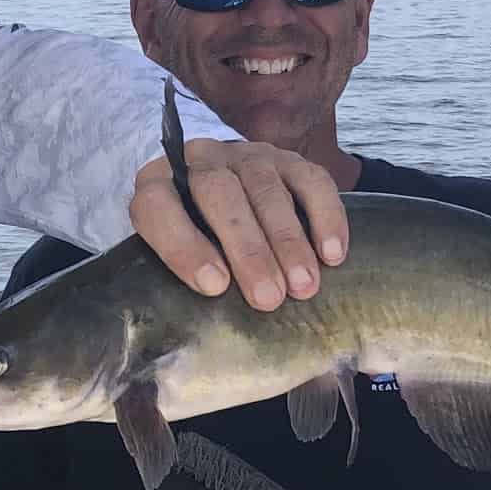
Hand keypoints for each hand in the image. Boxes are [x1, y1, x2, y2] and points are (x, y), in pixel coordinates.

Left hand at [130, 139, 346, 308]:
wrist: (222, 191)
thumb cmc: (196, 240)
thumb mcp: (174, 255)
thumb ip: (179, 279)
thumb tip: (200, 332)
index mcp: (157, 184)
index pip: (157, 205)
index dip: (183, 245)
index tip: (213, 287)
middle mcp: (202, 161)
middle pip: (219, 194)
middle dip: (247, 249)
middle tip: (268, 298)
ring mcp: (248, 156)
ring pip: (267, 189)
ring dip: (288, 241)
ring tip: (303, 287)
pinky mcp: (290, 160)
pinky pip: (313, 181)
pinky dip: (326, 218)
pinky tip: (333, 255)